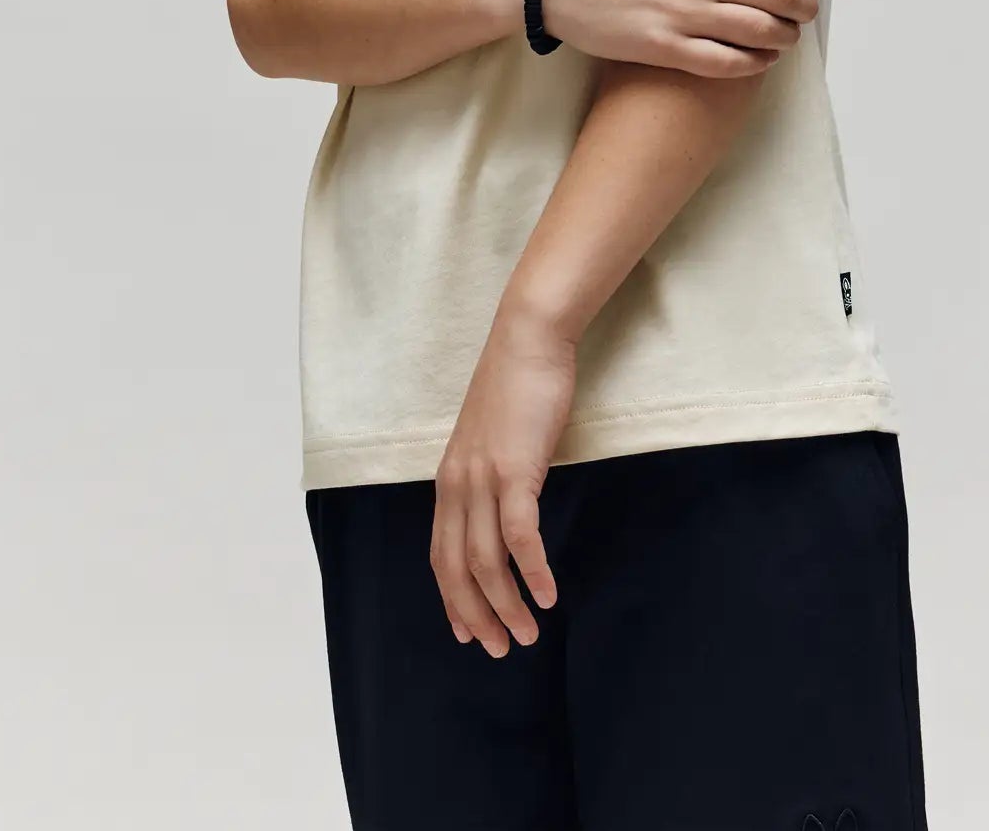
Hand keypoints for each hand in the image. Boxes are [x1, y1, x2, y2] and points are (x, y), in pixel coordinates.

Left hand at [430, 301, 574, 657]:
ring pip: (486, 561)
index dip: (452, 598)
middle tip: (501, 649)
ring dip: (506, 605)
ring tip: (528, 634)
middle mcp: (457, 484)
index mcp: (449, 478)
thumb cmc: (517, 384)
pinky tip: (548, 595)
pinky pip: (520, 535)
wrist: (528, 339)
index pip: (440, 554)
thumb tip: (506, 507)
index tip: (468, 633)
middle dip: (476, 615)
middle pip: (456, 568)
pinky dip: (532, 570)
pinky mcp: (515, 470)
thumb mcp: (494, 438)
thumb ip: (492, 474)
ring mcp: (484, 478)